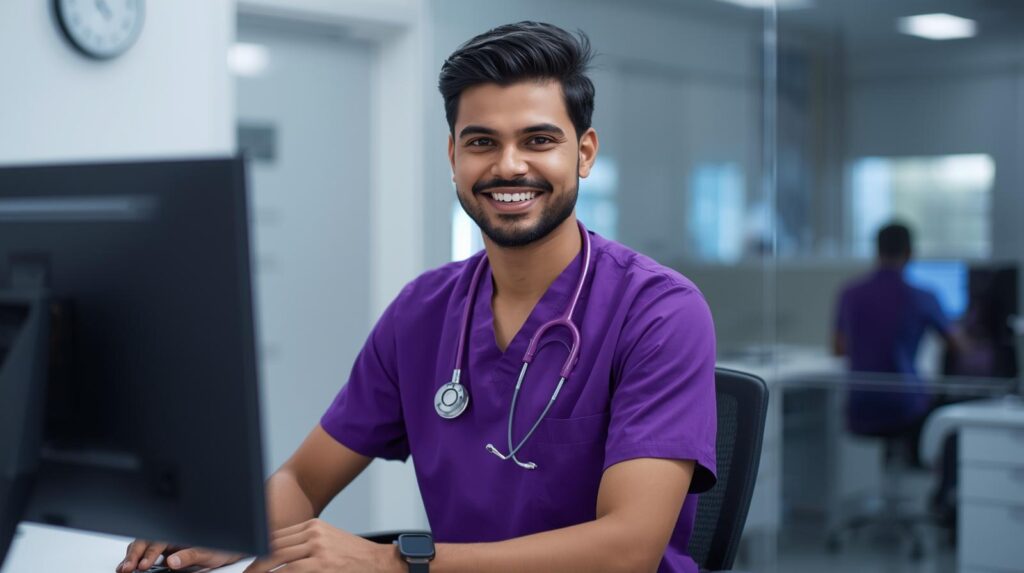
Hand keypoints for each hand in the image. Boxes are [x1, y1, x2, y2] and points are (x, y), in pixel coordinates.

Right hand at [117, 539, 242, 571]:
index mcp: (180, 532)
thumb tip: (172, 561)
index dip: (149, 553)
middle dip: (134, 554)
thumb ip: (190, 555)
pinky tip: (130, 568)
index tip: (142, 565)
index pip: (159, 541)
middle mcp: (171, 536)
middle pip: (146, 541)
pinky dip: (137, 560)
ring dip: (132, 557)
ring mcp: (167, 545)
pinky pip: (147, 555)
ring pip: (143, 546)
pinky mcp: (166, 554)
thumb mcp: (209, 553)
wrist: (230, 551)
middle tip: (126, 568)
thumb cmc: (222, 548)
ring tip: (123, 569)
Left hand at [242, 519, 399, 572]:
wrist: (381, 563)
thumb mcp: (329, 543)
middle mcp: (314, 534)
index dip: (259, 549)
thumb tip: (281, 559)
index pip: (277, 536)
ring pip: (278, 559)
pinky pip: (291, 571)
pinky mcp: (322, 565)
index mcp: (314, 526)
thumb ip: (306, 546)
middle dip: (255, 563)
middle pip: (274, 546)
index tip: (249, 559)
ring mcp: (318, 549)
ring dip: (261, 570)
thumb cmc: (355, 557)